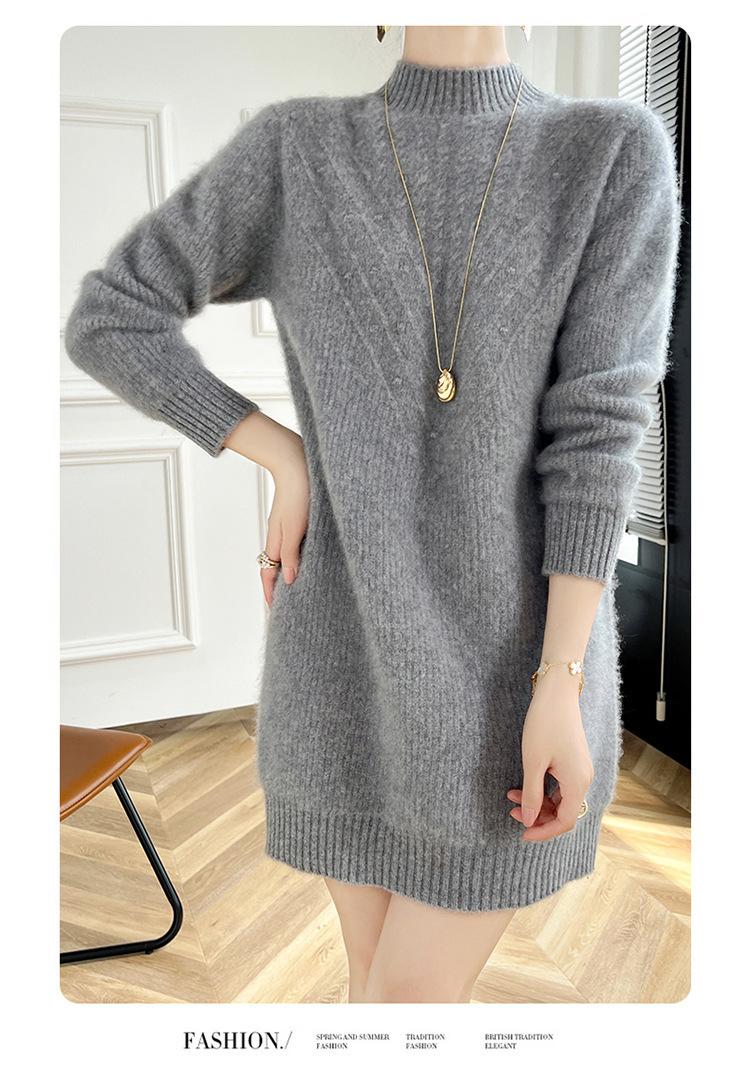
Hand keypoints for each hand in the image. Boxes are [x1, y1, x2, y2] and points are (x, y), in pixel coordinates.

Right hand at [223, 412, 310, 608]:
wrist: (298, 465)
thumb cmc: (298, 493)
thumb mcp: (295, 527)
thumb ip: (292, 553)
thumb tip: (289, 580)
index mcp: (276, 541)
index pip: (269, 574)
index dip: (270, 593)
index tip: (274, 610)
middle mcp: (279, 538)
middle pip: (274, 569)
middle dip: (277, 587)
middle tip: (285, 606)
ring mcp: (286, 529)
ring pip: (284, 558)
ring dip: (286, 574)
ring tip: (294, 590)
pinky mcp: (296, 521)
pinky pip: (293, 547)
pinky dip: (294, 559)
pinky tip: (304, 561)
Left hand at [506, 669, 593, 841]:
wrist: (557, 692)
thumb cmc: (545, 724)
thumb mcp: (533, 762)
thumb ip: (531, 794)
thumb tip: (528, 821)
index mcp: (578, 782)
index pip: (565, 821)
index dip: (543, 832)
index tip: (522, 834)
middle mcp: (584, 778)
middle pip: (564, 812)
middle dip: (538, 816)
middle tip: (512, 811)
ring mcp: (580, 769)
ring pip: (561, 799)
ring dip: (538, 801)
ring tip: (511, 796)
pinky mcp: (574, 760)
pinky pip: (561, 785)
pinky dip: (543, 789)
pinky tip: (523, 784)